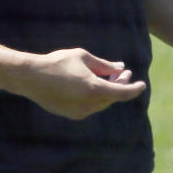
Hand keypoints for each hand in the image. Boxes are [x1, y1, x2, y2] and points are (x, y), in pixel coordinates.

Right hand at [17, 49, 145, 119]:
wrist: (31, 78)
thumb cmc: (57, 63)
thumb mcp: (83, 58)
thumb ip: (104, 64)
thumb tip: (120, 67)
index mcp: (95, 90)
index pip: (123, 93)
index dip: (135, 88)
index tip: (142, 84)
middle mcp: (89, 105)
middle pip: (112, 97)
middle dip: (119, 85)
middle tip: (122, 73)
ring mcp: (80, 112)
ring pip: (101, 103)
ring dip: (107, 91)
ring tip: (108, 78)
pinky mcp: (71, 115)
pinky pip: (90, 107)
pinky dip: (95, 97)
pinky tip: (92, 86)